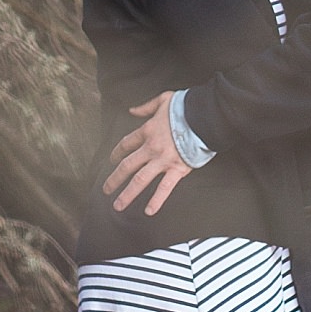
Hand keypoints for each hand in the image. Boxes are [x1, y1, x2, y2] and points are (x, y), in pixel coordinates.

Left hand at [102, 91, 190, 215]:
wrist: (204, 116)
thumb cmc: (186, 107)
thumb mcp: (163, 99)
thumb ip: (146, 107)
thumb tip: (132, 110)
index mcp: (148, 131)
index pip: (126, 144)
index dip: (116, 153)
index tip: (111, 161)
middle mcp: (151, 148)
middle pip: (127, 166)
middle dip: (114, 179)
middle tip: (106, 190)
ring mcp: (163, 160)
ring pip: (140, 180)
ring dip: (127, 194)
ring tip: (118, 206)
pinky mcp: (177, 169)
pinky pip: (164, 188)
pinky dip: (156, 200)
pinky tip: (148, 211)